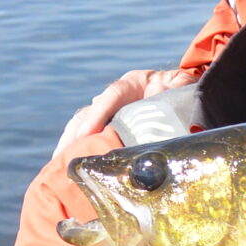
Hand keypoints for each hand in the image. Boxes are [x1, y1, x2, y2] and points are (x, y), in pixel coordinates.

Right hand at [52, 67, 196, 157]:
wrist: (184, 92)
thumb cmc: (186, 91)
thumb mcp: (184, 87)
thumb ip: (175, 89)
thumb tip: (156, 95)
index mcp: (135, 82)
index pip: (113, 94)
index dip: (99, 112)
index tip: (87, 133)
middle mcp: (117, 95)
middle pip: (91, 111)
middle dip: (78, 132)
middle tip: (66, 153)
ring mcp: (110, 109)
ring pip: (83, 123)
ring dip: (70, 142)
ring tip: (60, 162)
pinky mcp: (108, 124)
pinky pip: (87, 134)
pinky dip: (75, 147)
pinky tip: (65, 162)